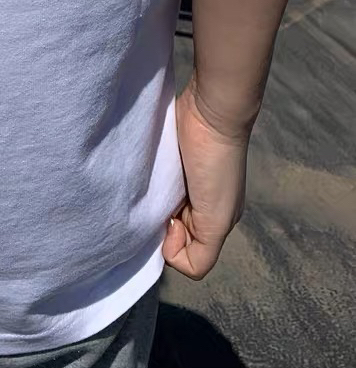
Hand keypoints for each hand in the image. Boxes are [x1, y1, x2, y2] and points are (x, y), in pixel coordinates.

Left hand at [162, 81, 249, 279]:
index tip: (173, 219)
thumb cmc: (215, 164)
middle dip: (162, 225)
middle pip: (173, 235)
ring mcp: (186, 182)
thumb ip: (203, 250)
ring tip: (154, 185)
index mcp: (216, 222)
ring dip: (154, 204)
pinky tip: (151, 173)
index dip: (175, 246)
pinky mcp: (172, 161)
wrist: (210, 111)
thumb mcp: (217, 218)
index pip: (187, 257)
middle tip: (160, 201)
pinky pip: (156, 185)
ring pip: (161, 211)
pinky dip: (151, 185)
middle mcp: (201, 205)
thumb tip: (170, 245)